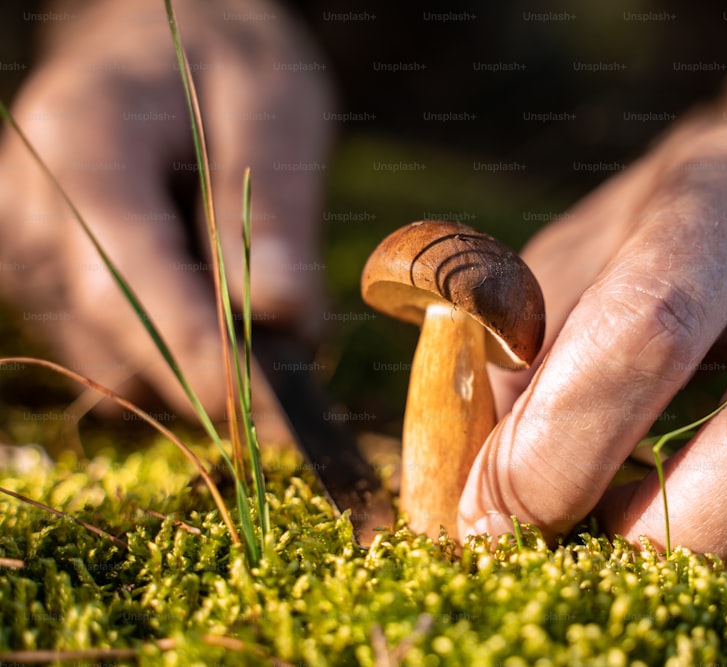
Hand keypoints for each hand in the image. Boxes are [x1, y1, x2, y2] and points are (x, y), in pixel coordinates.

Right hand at [0, 0, 331, 420]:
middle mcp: (31, 203)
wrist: (163, 37)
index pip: (122, 267)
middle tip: (297, 385)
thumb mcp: (275, 108)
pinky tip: (213, 306)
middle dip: (209, 370)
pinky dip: (177, 352)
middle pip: (111, 329)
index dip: (190, 345)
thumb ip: (273, 210)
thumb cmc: (225, 61)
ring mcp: (28, 248)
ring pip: (114, 359)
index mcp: (80, 139)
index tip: (258, 406)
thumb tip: (285, 316)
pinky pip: (114, 355)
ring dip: (198, 363)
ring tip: (257, 308)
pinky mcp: (46, 284)